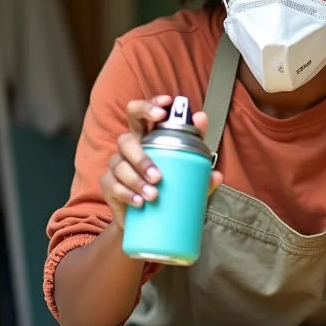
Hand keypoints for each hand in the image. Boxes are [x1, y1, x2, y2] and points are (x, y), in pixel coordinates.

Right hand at [99, 95, 223, 230]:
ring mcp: (116, 166)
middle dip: (141, 156)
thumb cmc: (169, 189)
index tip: (164, 109)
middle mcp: (128, 148)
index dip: (149, 106)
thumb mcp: (189, 178)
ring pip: (119, 165)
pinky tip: (139, 202)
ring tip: (154, 195)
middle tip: (158, 175)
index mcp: (146, 138)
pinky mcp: (108, 186)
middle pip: (125, 139)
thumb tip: (217, 174)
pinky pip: (113, 186)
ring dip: (136, 180)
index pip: (141, 113)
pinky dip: (127, 193)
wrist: (148, 220)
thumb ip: (201, 173)